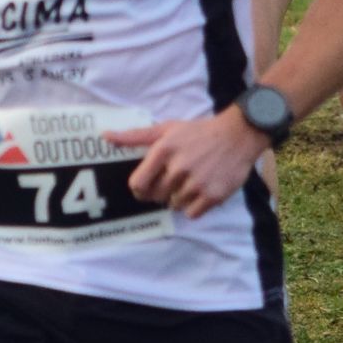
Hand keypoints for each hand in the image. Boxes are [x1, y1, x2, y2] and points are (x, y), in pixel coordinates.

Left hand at [119, 107, 263, 218]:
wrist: (238, 134)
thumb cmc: (198, 132)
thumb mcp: (166, 129)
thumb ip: (135, 136)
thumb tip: (105, 136)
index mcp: (164, 150)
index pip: (138, 185)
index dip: (140, 189)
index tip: (147, 186)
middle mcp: (179, 167)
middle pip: (156, 196)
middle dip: (162, 191)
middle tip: (175, 178)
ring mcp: (197, 182)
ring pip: (174, 205)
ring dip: (179, 198)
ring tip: (191, 180)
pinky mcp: (213, 195)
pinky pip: (191, 213)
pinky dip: (194, 206)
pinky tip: (201, 190)